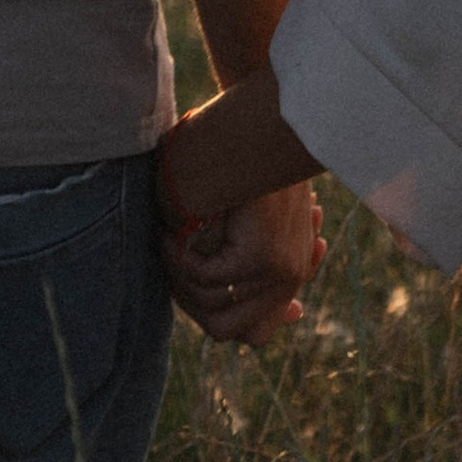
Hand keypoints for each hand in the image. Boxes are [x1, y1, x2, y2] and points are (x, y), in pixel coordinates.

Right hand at [163, 181, 324, 347]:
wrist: (265, 128)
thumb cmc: (252, 165)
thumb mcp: (254, 221)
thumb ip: (253, 265)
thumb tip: (282, 309)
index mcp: (292, 270)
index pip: (255, 333)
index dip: (219, 318)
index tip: (197, 279)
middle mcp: (289, 277)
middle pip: (223, 330)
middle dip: (189, 300)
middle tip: (176, 258)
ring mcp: (278, 271)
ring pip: (208, 306)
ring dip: (178, 277)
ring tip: (170, 240)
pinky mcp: (260, 258)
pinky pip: (204, 279)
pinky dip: (179, 258)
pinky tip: (171, 233)